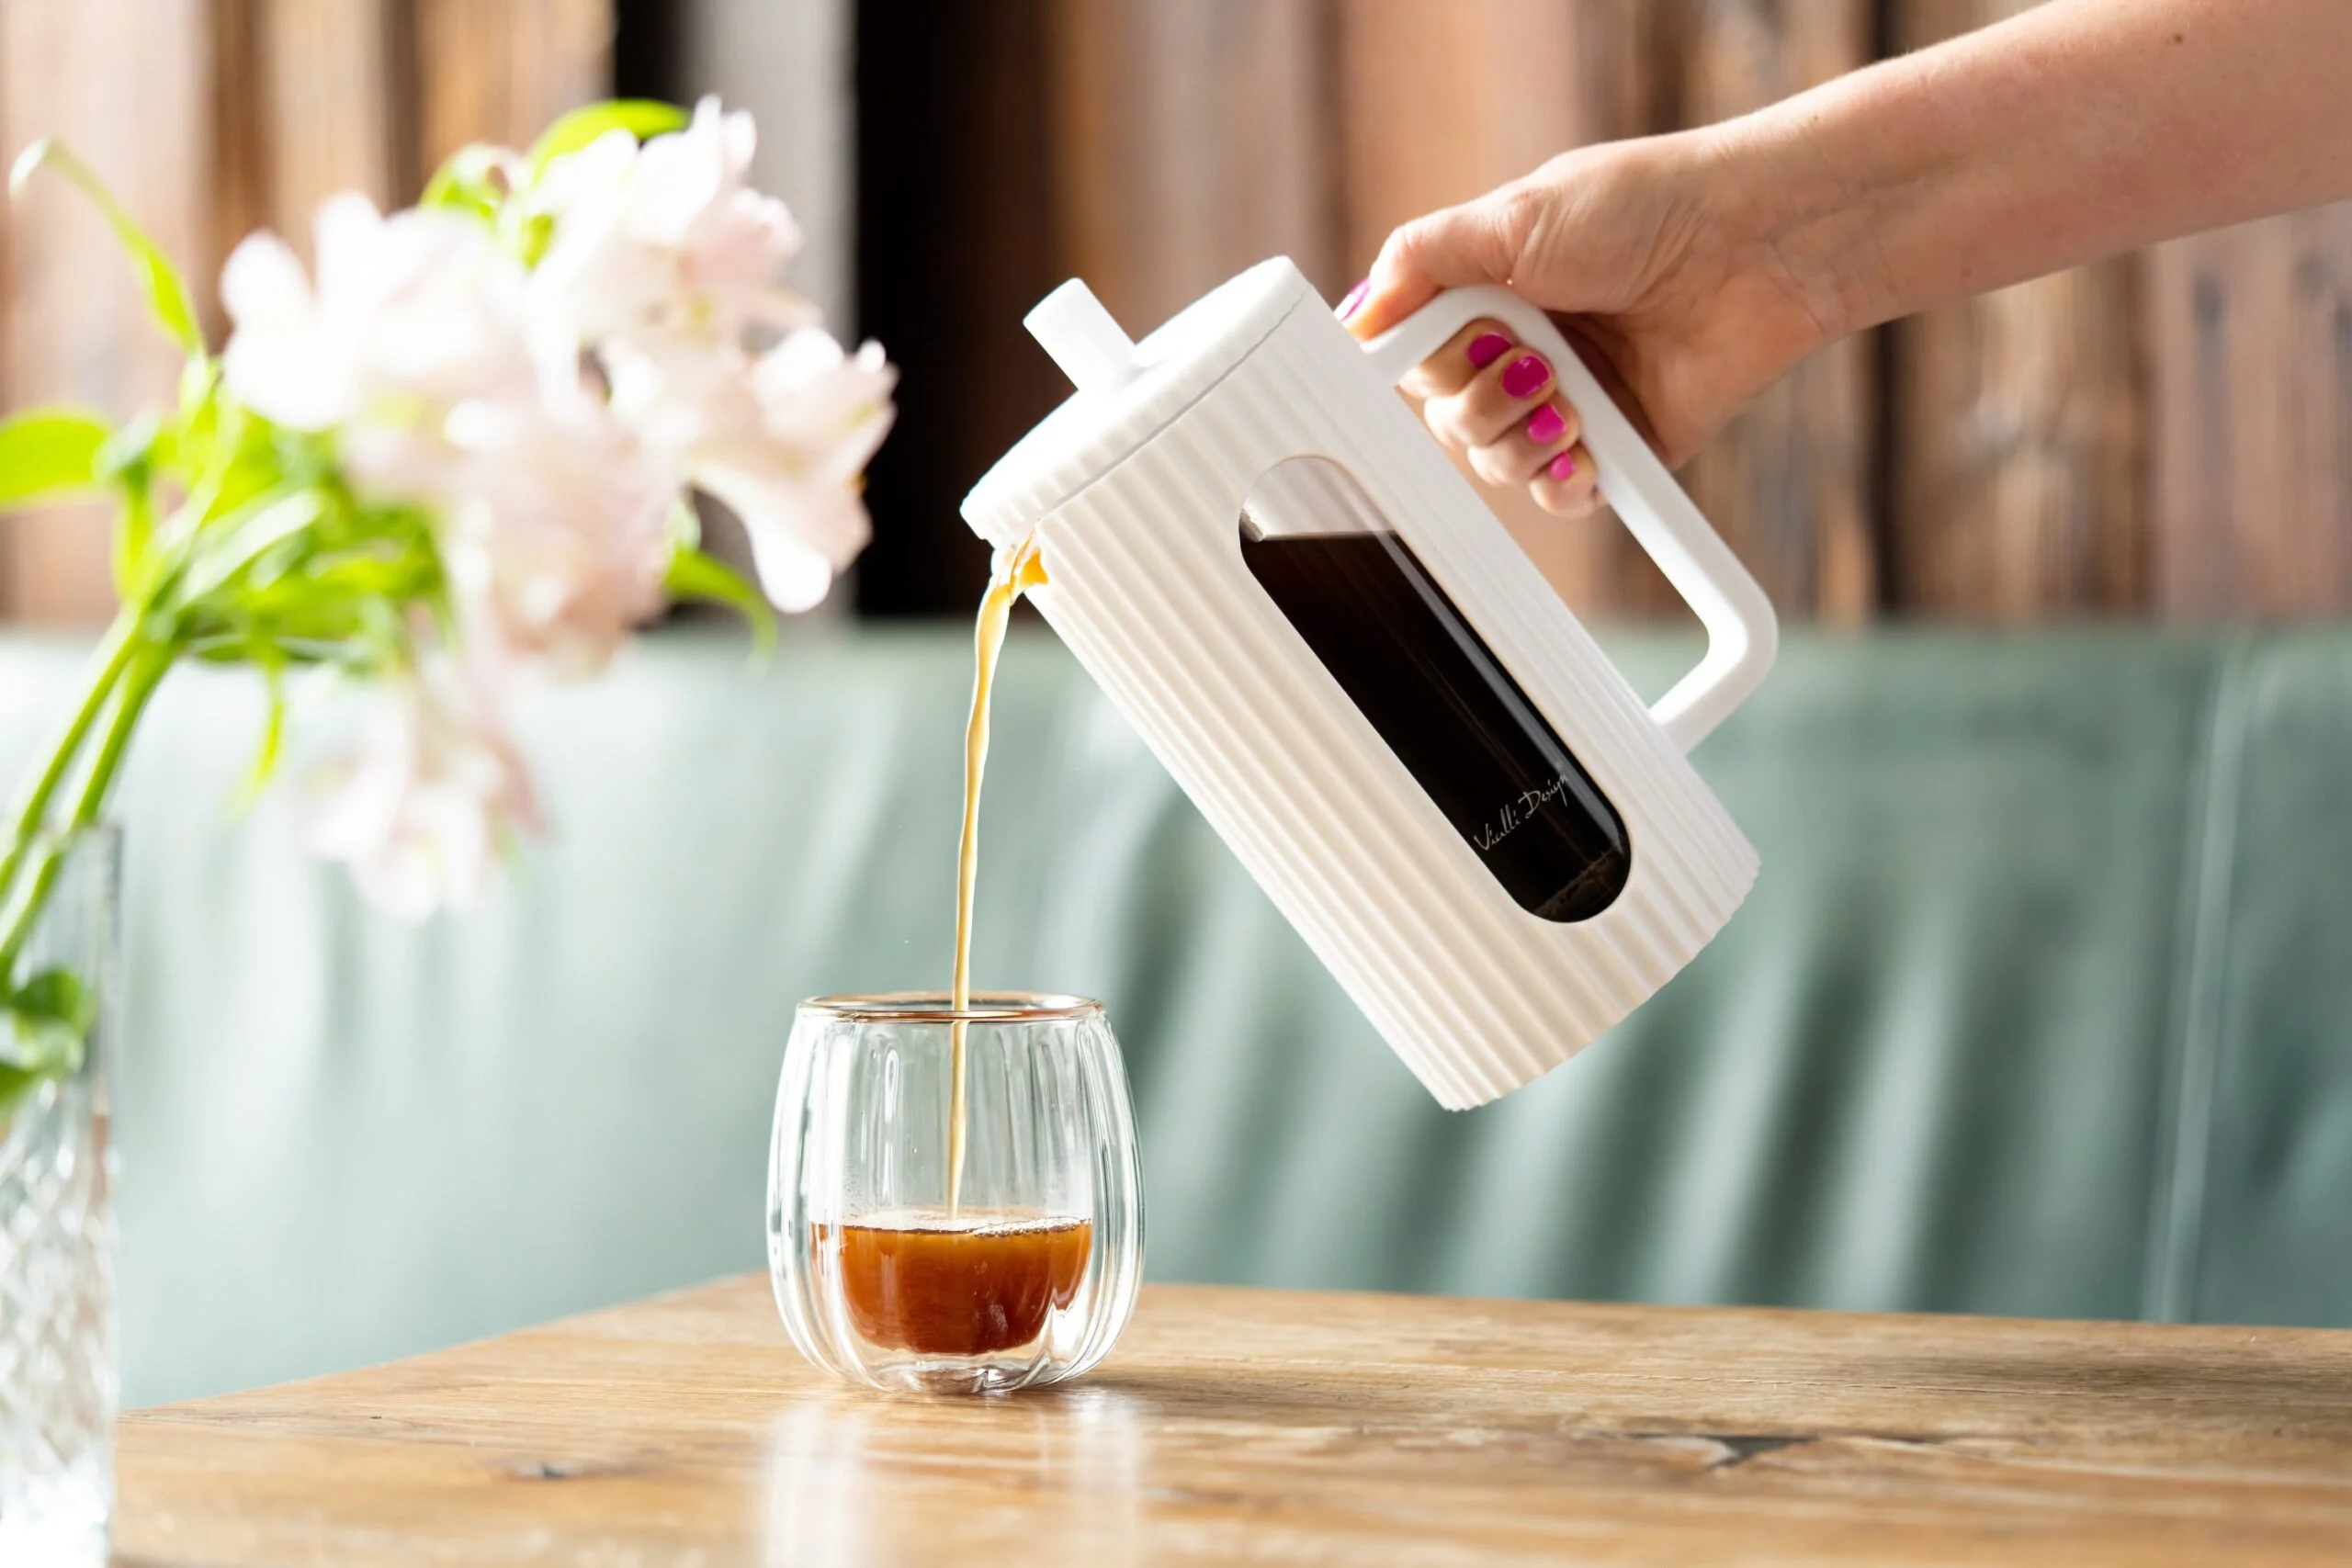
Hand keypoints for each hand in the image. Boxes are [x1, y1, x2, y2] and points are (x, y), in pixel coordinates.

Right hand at [1343, 128, 1847, 517]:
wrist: (1756, 245)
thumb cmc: (1649, 207)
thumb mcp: (1512, 215)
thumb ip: (1421, 261)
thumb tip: (1358, 317)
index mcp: (1489, 293)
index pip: (1413, 358)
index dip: (1413, 367)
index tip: (1423, 361)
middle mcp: (1523, 350)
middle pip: (1447, 420)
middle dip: (1476, 400)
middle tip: (1527, 357)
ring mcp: (1569, 402)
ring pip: (1495, 462)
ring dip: (1519, 438)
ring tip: (1567, 396)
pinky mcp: (1619, 447)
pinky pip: (1560, 495)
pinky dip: (1561, 482)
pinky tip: (1581, 450)